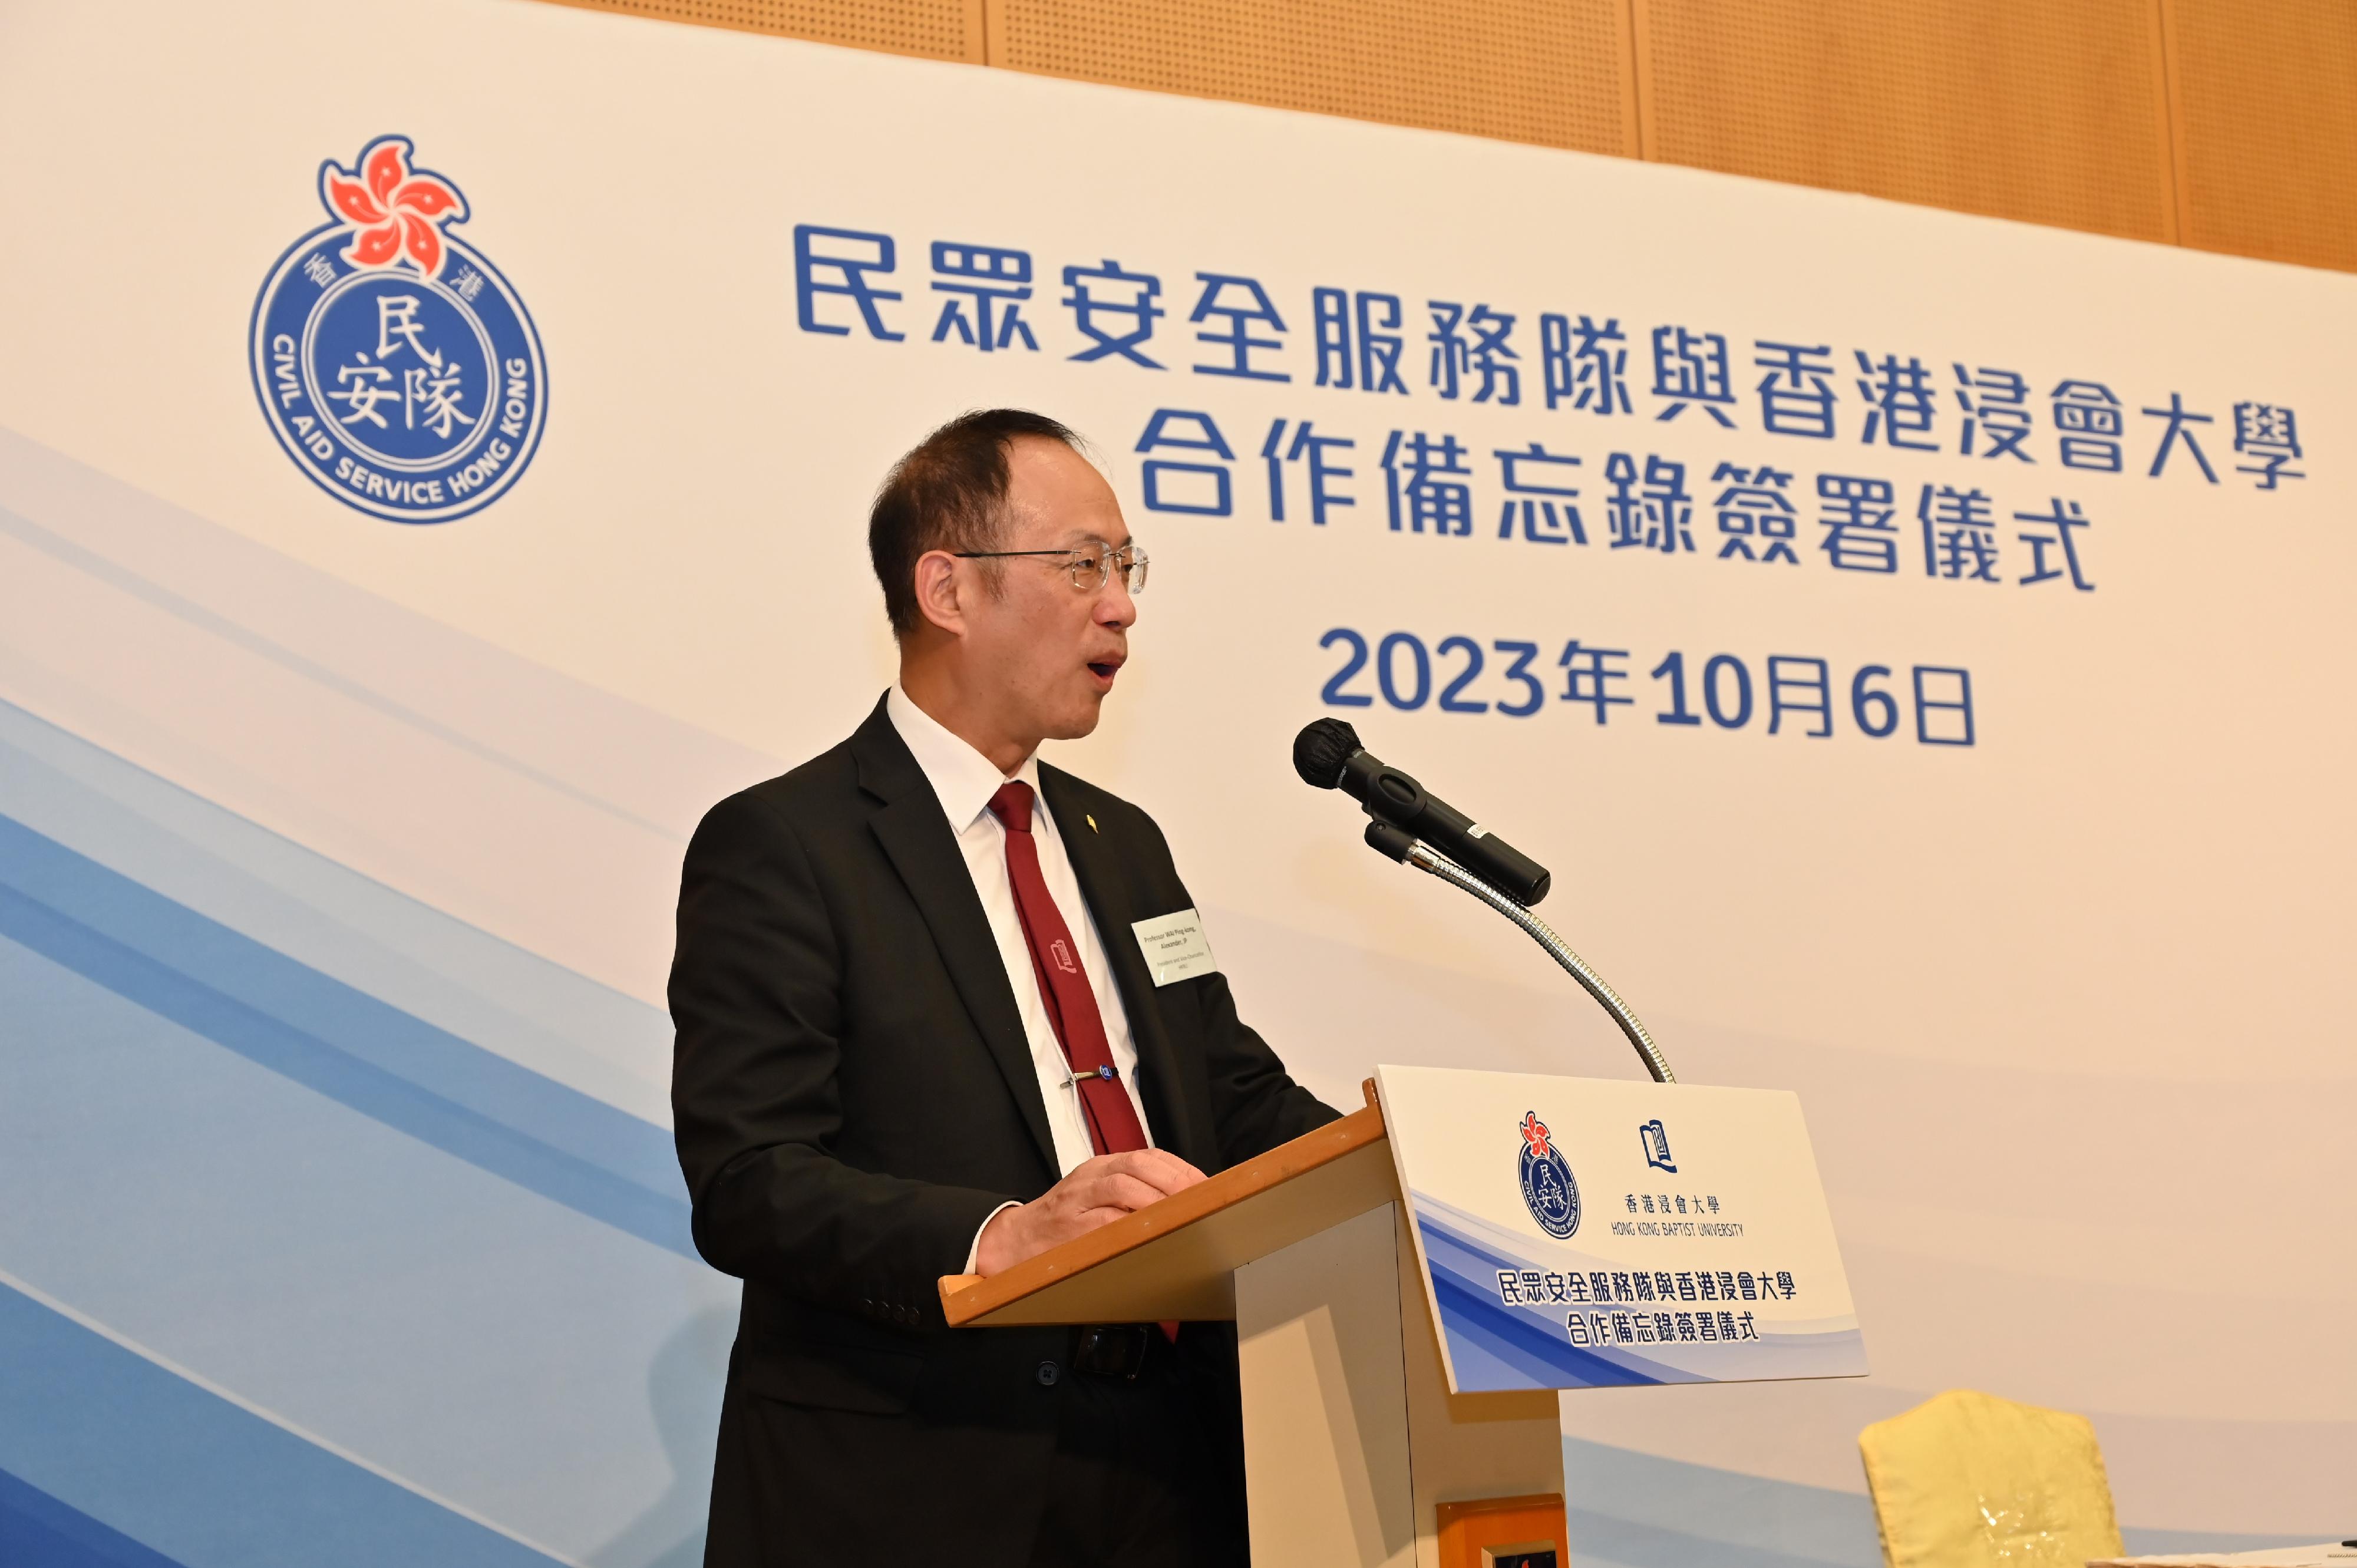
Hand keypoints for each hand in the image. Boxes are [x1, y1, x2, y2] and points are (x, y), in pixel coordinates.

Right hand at [974, 1149, 1205, 1275]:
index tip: (1207, 1186)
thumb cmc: (1065, 1220)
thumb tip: (1183, 1206)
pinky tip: (1149, 1234)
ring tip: (1181, 1214)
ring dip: (1156, 1199)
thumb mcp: (1097, 1197)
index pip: (1149, 1156)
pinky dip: (1130, 1225)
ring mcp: (1079, 1198)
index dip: (1181, 1169)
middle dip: (1175, 1181)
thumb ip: (1133, 1194)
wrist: (1016, 1239)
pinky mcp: (1070, 1225)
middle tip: (1201, 1200)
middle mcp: (1091, 1175)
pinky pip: (1104, 1221)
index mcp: (1103, 1166)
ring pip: (1122, 1186)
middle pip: (1139, 1164)